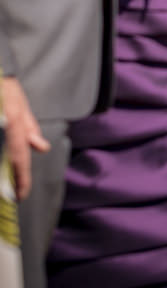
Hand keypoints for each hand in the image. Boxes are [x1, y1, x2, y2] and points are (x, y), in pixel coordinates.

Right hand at [0, 77, 48, 199]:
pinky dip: (3, 159)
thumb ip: (30, 129)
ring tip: (5, 187)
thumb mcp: (22, 107)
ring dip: (2, 172)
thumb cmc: (7, 91)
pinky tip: (3, 171)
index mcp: (14, 126)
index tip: (21, 196)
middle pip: (7, 159)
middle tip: (11, 196)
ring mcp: (0, 128)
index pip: (19, 157)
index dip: (21, 179)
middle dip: (9, 180)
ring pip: (3, 155)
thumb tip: (41, 148)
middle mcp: (4, 128)